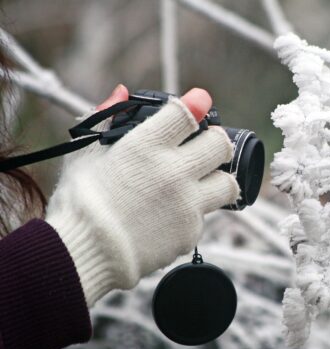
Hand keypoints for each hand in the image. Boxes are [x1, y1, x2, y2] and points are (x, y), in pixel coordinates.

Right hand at [46, 85, 238, 306]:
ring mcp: (187, 204)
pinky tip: (172, 213)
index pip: (188, 114)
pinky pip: (205, 215)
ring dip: (218, 178)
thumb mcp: (85, 153)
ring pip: (228, 183)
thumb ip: (107, 118)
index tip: (200, 102)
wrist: (83, 253)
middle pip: (220, 145)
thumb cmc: (80, 201)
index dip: (198, 103)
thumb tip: (122, 92)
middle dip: (216, 140)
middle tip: (206, 145)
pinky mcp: (191, 232)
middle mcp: (173, 172)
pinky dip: (193, 211)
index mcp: (146, 146)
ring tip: (201, 181)